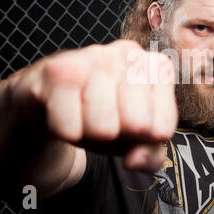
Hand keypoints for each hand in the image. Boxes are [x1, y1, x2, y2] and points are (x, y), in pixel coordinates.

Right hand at [9, 40, 177, 171]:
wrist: (50, 99)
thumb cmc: (100, 112)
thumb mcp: (135, 136)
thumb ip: (150, 154)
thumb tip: (134, 159)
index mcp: (156, 68)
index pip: (163, 128)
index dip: (143, 138)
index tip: (128, 121)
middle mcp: (129, 54)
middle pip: (138, 125)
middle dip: (118, 133)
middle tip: (105, 117)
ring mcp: (95, 56)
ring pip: (104, 127)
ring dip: (90, 132)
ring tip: (84, 112)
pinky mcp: (59, 70)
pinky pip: (70, 128)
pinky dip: (67, 131)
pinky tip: (65, 110)